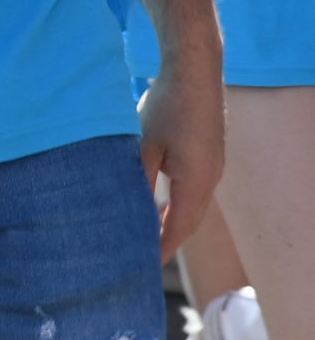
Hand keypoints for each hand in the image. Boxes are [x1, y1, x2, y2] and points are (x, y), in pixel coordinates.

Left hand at [140, 53, 223, 261]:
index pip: (178, 227)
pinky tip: (154, 208)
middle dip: (165, 241)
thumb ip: (137, 179)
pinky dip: (174, 205)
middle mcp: (210, 179)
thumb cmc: (166, 105)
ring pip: (190, 207)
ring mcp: (213, 168)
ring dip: (169, 223)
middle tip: (139, 260)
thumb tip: (127, 211)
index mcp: (196, 180)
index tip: (141, 266)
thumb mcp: (143, 145)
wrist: (195, 72)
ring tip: (143, 240)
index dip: (160, 248)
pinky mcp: (208, 157)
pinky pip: (192, 192)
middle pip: (188, 222)